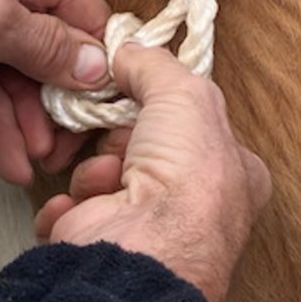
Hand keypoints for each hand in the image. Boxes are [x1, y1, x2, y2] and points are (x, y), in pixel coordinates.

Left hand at [0, 0, 110, 185]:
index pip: (92, 21)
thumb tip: (101, 72)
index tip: (111, 119)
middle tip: (67, 154)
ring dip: (34, 125)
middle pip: (65, 58)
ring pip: (29, 84)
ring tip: (38, 166)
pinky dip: (3, 127)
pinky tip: (12, 163)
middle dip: (67, 107)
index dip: (104, 71)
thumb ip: (47, 47)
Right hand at [33, 44, 271, 301]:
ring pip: (103, 176)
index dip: (164, 108)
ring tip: (101, 182)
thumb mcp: (185, 92)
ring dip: (92, 171)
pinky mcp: (103, 250)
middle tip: (116, 139)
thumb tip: (128, 51)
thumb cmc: (185, 175)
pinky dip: (67, 206)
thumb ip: (157, 65)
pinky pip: (72, 212)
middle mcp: (196, 207)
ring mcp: (148, 233)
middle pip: (142, 147)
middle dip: (119, 140)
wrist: (142, 248)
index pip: (196, 127)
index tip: (140, 95)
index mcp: (233, 174)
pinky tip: (79, 209)